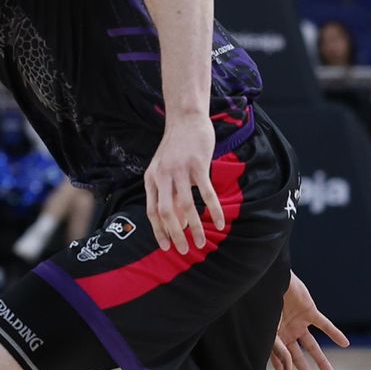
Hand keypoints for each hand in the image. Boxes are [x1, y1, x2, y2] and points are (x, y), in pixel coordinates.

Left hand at [143, 112, 222, 254]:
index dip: (159, 231)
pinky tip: (219, 223)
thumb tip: (177, 223)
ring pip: (187, 205)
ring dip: (195, 227)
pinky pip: (206, 193)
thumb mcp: (164, 170)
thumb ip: (168, 194)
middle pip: (166, 212)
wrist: (185, 120)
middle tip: (184, 250)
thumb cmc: (176, 149)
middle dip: (175, 234)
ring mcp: (180, 170)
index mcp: (151, 179)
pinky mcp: (198, 165)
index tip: (166, 247)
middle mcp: (162, 176)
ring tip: (203, 242)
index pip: (152, 211)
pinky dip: (213, 210)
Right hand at [271, 272, 349, 369]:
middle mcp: (286, 332)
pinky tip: (345, 343)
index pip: (281, 362)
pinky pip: (324, 325)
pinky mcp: (310, 311)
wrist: (271, 280)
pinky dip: (334, 333)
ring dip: (322, 360)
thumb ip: (279, 351)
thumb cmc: (264, 305)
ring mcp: (298, 322)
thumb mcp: (269, 332)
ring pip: (313, 346)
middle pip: (299, 357)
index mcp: (273, 338)